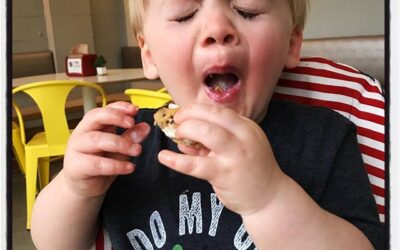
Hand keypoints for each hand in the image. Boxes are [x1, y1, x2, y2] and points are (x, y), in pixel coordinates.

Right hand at [62, 101, 150, 198]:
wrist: (83, 189)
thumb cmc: (99, 166)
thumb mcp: (118, 150)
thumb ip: (129, 138)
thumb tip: (145, 127)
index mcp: (92, 126)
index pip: (104, 110)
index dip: (119, 107)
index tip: (134, 110)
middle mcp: (82, 134)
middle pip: (95, 117)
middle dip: (115, 117)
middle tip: (132, 123)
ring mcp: (76, 149)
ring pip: (96, 140)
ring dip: (120, 143)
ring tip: (137, 150)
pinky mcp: (76, 167)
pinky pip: (97, 164)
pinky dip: (116, 165)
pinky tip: (129, 167)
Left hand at [158, 104, 284, 215]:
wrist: (269, 197)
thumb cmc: (251, 170)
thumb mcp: (238, 148)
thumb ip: (213, 142)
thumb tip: (184, 139)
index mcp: (246, 127)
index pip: (218, 110)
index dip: (196, 109)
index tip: (183, 113)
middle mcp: (244, 137)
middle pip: (212, 116)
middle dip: (189, 115)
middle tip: (177, 123)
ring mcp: (235, 155)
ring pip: (207, 133)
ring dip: (186, 130)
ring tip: (176, 136)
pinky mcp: (224, 175)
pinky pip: (196, 165)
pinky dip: (177, 160)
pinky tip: (164, 157)